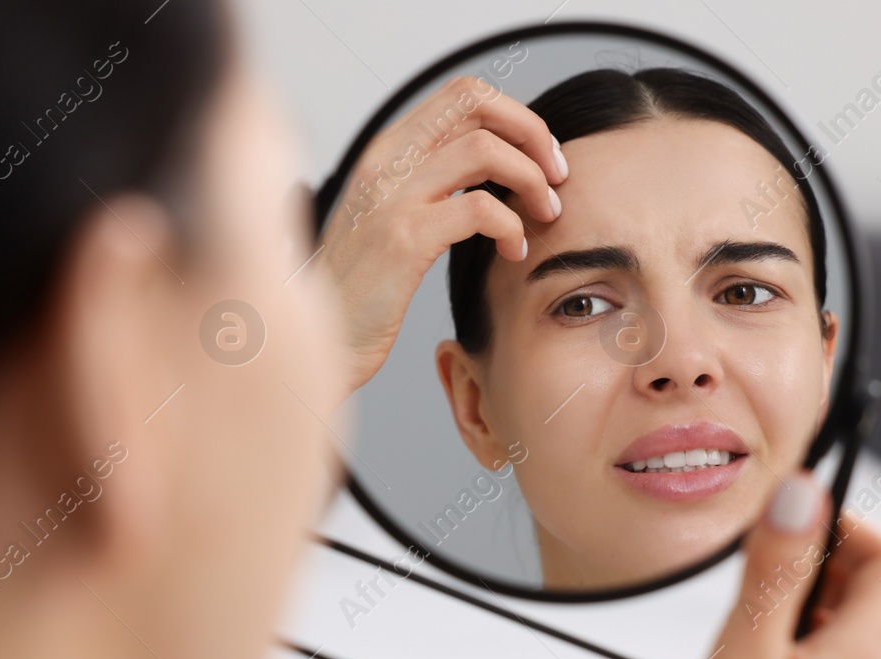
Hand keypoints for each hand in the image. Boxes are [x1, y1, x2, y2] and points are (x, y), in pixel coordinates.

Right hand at [317, 75, 568, 393]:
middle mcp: (385, 161)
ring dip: (531, 181)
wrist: (322, 341)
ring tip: (544, 215)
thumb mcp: (392, 220)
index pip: (463, 95)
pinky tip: (514, 251)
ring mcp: (390, 197)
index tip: (540, 156)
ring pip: (485, 151)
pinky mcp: (402, 240)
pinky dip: (512, 226)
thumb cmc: (363, 290)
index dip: (514, 116)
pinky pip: (479, 209)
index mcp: (385, 150)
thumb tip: (498, 168)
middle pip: (476, 105)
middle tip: (557, 177)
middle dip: (532, 134)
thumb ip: (431, 185)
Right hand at [655, 473, 880, 658]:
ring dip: (792, 611)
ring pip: (840, 633)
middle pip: (868, 593)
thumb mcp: (742, 653)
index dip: (847, 527)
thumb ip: (776, 568)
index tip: (784, 526)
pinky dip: (786, 652)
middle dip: (810, 568)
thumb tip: (807, 490)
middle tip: (745, 586)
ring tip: (734, 642)